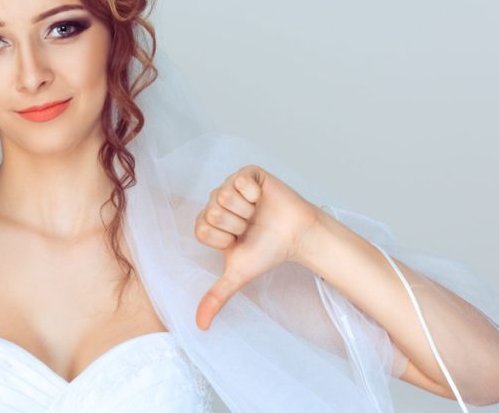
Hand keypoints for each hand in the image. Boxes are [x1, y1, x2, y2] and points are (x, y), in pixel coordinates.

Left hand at [193, 165, 321, 329]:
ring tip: (256, 214)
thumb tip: (200, 326)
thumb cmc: (267, 252)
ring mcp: (230, 185)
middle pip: (212, 212)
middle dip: (237, 226)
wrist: (297, 235)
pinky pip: (240, 181)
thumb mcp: (238, 275)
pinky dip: (254, 194)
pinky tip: (261, 199)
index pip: (201, 230)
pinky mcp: (247, 173)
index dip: (224, 239)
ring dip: (246, 211)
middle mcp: (215, 202)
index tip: (239, 241)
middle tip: (250, 227)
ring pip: (224, 196)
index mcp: (208, 222)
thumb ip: (216, 296)